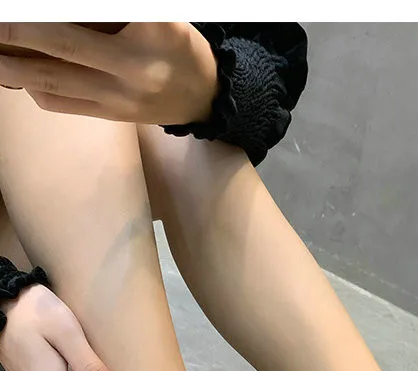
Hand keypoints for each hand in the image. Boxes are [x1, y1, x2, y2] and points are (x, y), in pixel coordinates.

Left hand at [0, 23, 218, 125]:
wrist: (203, 95)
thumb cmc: (173, 43)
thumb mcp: (156, 16)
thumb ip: (105, 15)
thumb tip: (50, 13)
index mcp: (154, 30)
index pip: (93, 15)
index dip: (52, 13)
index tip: (21, 11)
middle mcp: (137, 67)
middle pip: (64, 44)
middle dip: (18, 30)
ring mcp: (122, 98)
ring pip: (54, 79)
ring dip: (11, 64)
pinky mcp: (112, 117)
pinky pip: (61, 102)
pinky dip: (32, 85)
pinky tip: (16, 70)